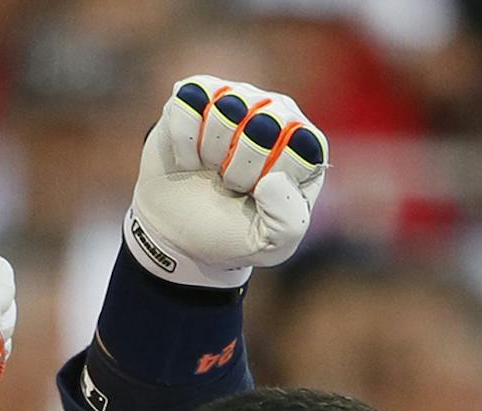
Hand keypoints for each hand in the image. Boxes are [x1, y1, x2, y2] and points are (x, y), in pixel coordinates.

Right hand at [127, 77, 328, 290]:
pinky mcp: (195, 94)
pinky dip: (182, 142)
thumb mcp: (270, 245)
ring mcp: (236, 97)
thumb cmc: (230, 233)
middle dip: (239, 168)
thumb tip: (270, 179)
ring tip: (210, 168)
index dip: (269, 179)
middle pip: (264, 123)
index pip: (299, 146)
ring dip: (211, 151)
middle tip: (230, 184)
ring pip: (225, 107)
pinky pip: (188, 105)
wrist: (177, 236)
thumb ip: (289, 221)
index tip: (254, 197)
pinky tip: (188, 159)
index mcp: (305, 145)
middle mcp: (275, 112)